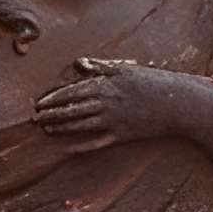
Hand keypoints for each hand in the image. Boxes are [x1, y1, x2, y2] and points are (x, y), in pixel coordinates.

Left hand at [33, 57, 211, 147]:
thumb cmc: (152, 82)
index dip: (53, 98)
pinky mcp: (121, 136)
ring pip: (80, 126)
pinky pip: (96, 143)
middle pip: (72, 109)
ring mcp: (113, 121)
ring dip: (61, 128)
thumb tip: (79, 63)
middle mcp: (106, 103)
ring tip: (47, 128)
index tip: (39, 103)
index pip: (72, 91)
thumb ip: (100, 67)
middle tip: (35, 118)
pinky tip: (67, 148)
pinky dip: (80, 146)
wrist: (177, 103)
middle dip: (51, 114)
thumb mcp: (125, 69)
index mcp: (106, 85)